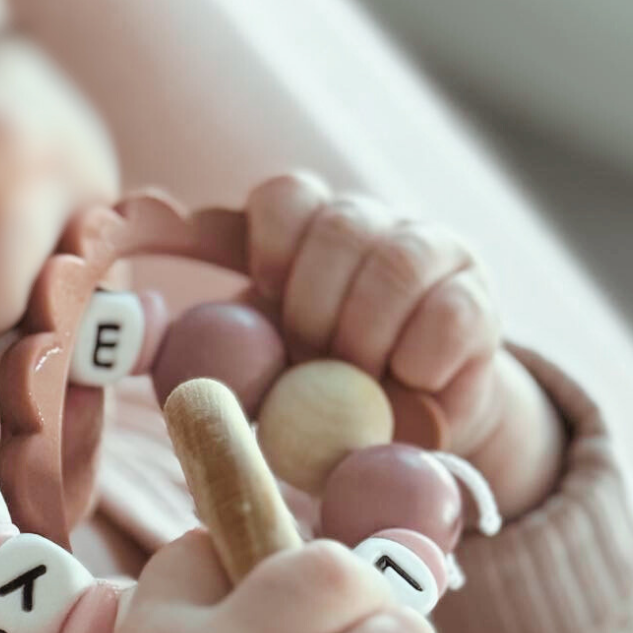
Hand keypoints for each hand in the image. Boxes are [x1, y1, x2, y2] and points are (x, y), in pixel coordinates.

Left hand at [241, 173, 566, 517]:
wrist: (411, 435)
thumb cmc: (320, 401)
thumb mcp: (264, 376)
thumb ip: (223, 353)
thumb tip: (156, 331)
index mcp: (309, 237)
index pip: (288, 197)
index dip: (273, 238)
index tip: (264, 291)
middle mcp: (371, 229)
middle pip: (339, 226)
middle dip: (315, 303)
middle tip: (311, 357)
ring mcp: (430, 254)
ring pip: (398, 261)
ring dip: (367, 332)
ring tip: (360, 379)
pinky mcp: (476, 298)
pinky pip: (450, 311)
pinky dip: (420, 356)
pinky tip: (410, 381)